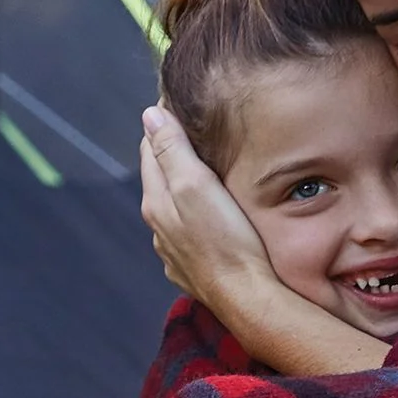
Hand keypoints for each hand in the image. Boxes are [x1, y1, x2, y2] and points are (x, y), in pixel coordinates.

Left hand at [139, 107, 271, 303]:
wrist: (247, 297)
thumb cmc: (227, 239)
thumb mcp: (197, 185)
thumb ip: (172, 151)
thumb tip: (150, 115)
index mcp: (157, 202)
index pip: (150, 150)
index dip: (162, 123)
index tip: (176, 100)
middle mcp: (159, 227)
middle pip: (159, 177)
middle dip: (170, 151)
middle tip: (190, 125)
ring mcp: (174, 250)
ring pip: (173, 206)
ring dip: (182, 185)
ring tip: (202, 166)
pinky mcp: (193, 267)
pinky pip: (188, 232)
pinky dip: (193, 214)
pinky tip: (208, 214)